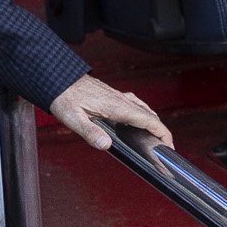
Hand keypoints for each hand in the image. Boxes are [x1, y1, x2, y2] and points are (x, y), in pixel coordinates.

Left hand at [47, 76, 172, 154]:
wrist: (58, 78)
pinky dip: (143, 114)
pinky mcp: (113, 95)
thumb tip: (106, 145)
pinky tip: (137, 119)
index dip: (162, 134)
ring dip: (153, 123)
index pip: (149, 120)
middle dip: (162, 132)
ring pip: (144, 109)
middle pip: (151, 116)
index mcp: (117, 107)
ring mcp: (118, 96)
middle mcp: (121, 100)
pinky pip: (135, 104)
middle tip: (164, 148)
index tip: (169, 146)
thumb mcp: (73, 119)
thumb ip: (90, 133)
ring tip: (155, 137)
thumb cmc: (64, 97)